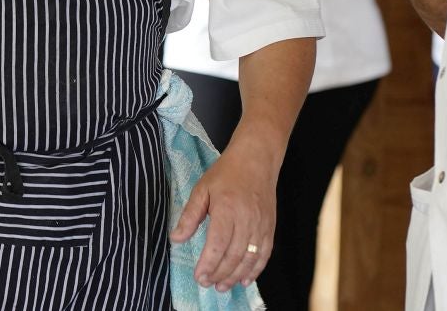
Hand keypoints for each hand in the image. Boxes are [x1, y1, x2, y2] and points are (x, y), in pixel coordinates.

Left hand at [170, 141, 276, 292]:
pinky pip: (264, 254)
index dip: (208, 264)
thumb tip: (176, 239)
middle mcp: (246, 219)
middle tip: (207, 284)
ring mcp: (261, 225)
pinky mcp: (270, 227)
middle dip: (219, 274)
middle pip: (234, 255)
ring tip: (222, 286)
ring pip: (249, 259)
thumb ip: (190, 215)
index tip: (198, 276)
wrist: (256, 160)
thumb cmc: (226, 173)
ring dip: (235, 276)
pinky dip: (255, 270)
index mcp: (227, 209)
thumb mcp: (202, 189)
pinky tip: (244, 279)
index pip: (218, 244)